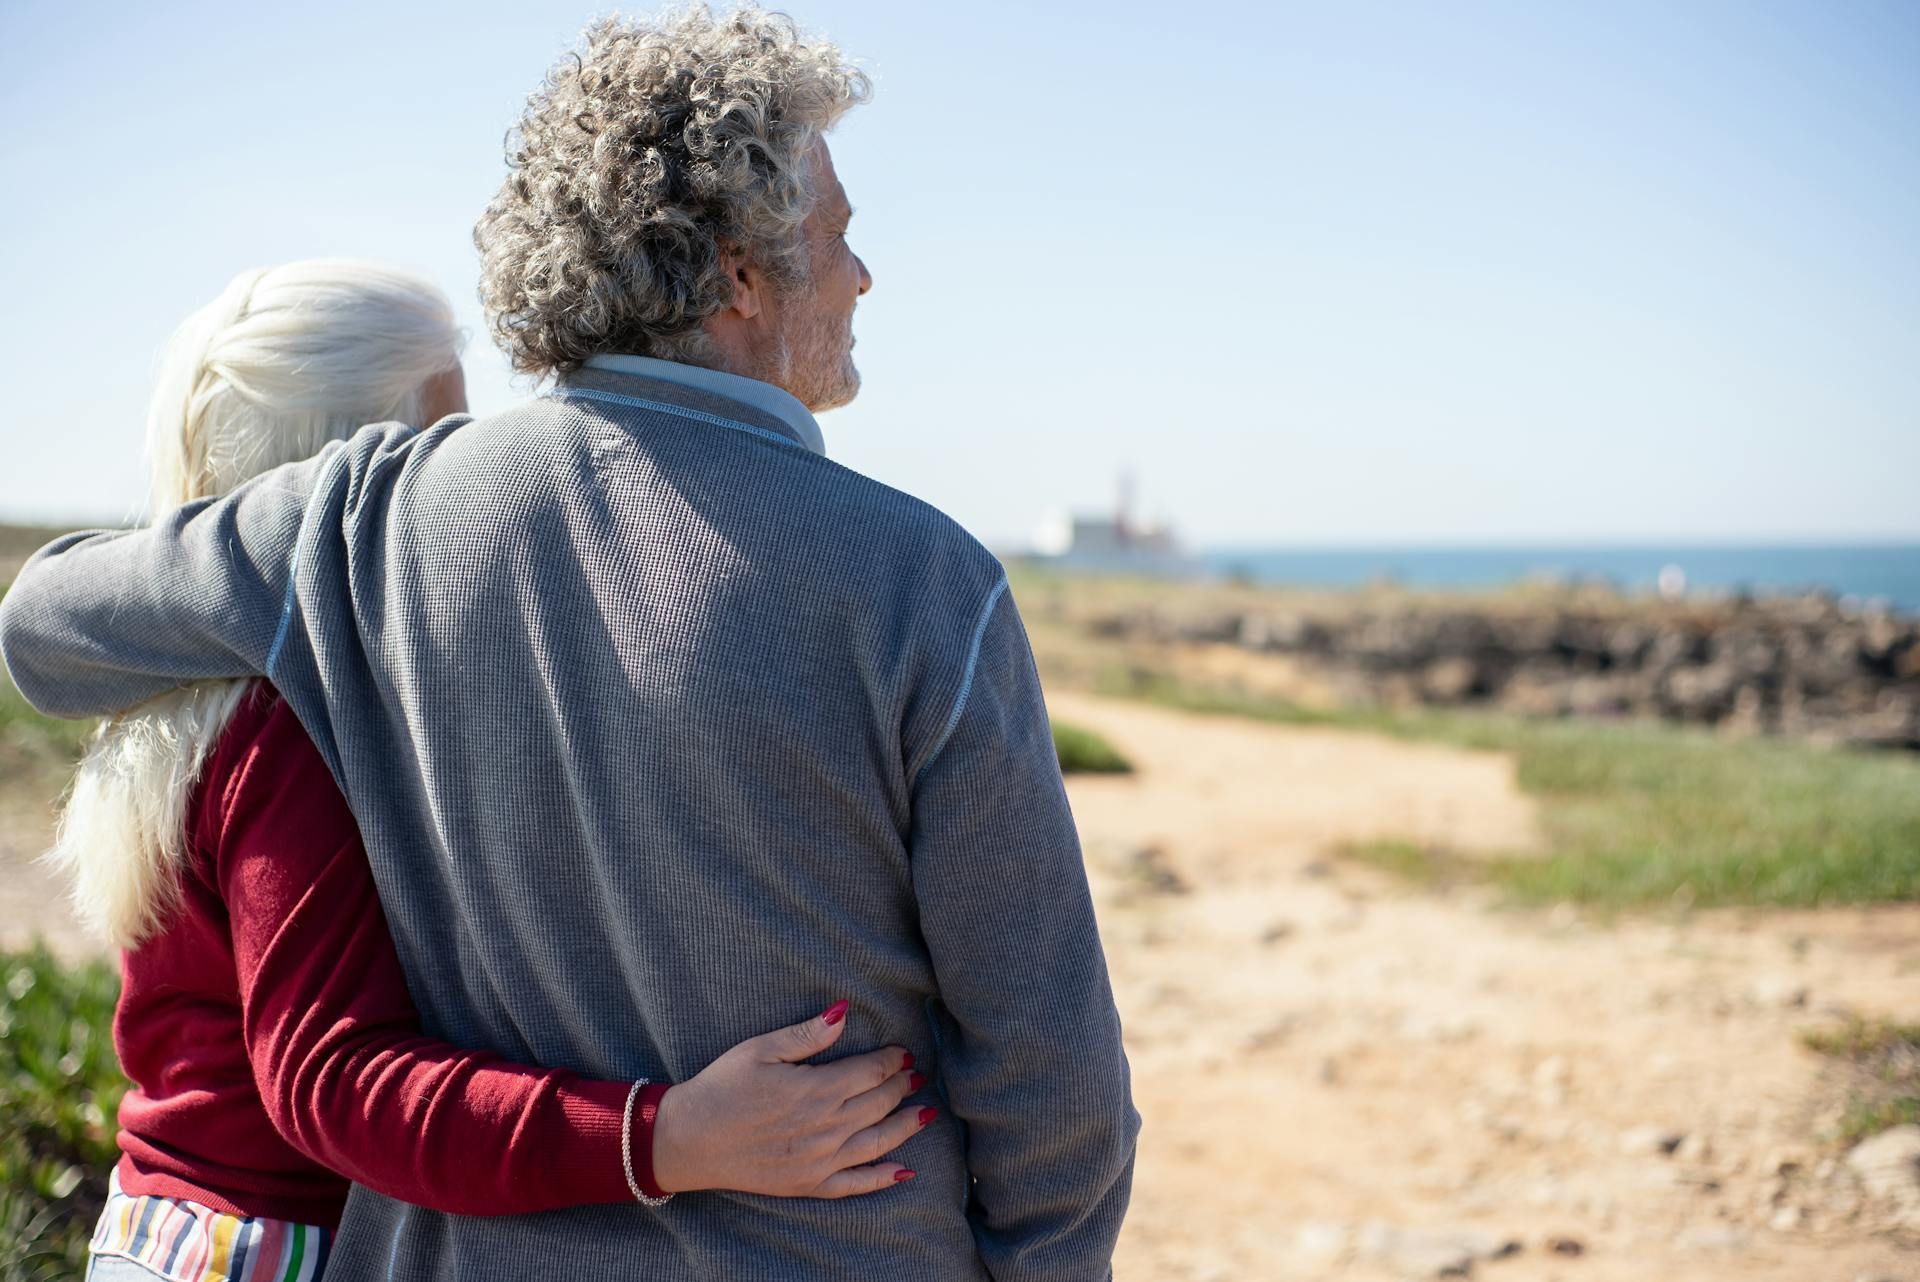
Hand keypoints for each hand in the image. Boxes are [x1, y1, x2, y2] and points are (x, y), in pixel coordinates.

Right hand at [650, 1001, 933, 1197]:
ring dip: (906, 1126)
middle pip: (879, 1103)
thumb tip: (844, 1012)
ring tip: (927, 1113)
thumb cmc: (722, 1088)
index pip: (870, 1071)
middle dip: (901, 1086)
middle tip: (916, 1075)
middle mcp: (825, 1127)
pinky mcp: (809, 1185)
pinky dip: (884, 1177)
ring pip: (878, 1142)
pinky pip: (856, 1184)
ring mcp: (820, 1160)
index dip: (892, 1061)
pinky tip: (904, 1170)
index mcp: (816, 1089)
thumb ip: (807, 1035)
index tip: (903, 1053)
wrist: (689, 1140)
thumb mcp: (760, 1050)